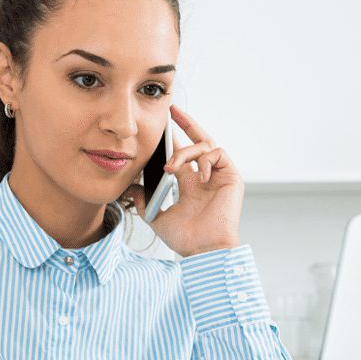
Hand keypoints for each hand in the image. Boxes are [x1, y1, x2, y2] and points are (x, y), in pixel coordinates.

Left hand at [126, 104, 242, 256]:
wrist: (203, 249)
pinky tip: (196, 176)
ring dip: (185, 152)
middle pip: (199, 140)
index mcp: (190, 184)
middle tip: (172, 110)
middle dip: (187, 123)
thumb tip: (129, 188)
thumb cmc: (186, 238)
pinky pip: (218, 154)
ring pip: (205, 145)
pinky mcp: (231, 177)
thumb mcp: (157, 217)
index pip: (182, 153)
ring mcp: (219, 176)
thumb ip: (144, 202)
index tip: (160, 126)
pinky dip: (204, 160)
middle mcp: (205, 176)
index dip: (173, 138)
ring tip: (171, 167)